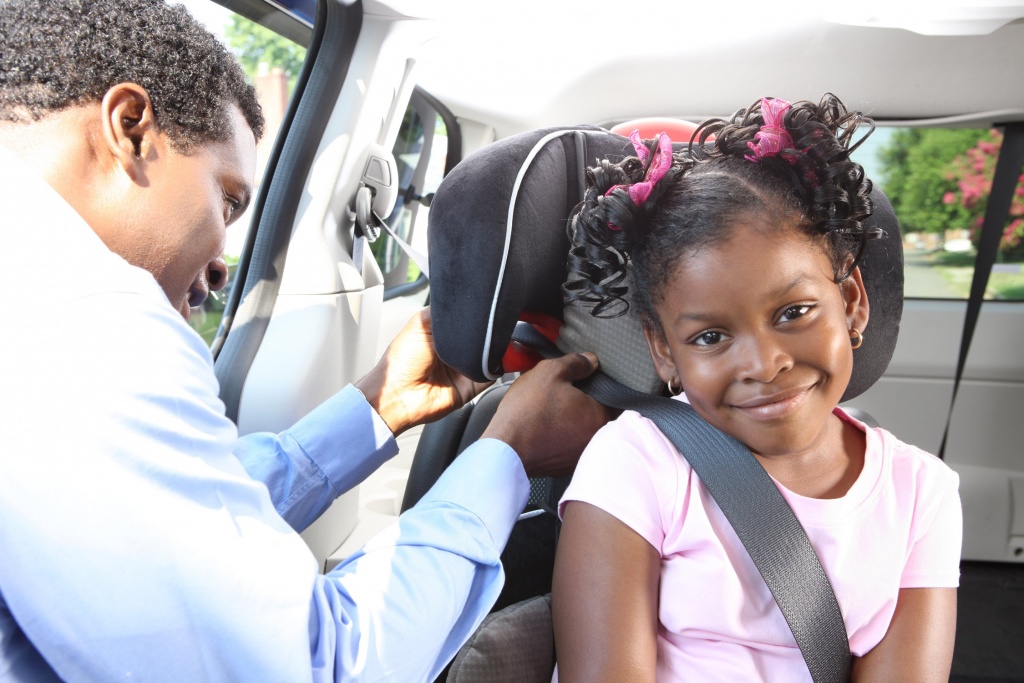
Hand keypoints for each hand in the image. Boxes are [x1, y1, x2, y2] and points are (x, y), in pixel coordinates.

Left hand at [356, 307, 491, 434]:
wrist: (397, 395)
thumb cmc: (400, 361)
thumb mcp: (421, 324)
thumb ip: (446, 312)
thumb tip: (472, 301)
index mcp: (444, 332)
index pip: (470, 317)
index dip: (479, 311)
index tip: (490, 304)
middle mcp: (457, 348)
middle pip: (484, 335)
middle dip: (492, 329)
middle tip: (498, 322)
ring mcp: (467, 367)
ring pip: (494, 353)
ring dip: (499, 347)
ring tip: (500, 338)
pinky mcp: (474, 385)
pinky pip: (494, 374)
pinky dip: (500, 366)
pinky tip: (499, 356)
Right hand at [481, 352, 613, 477]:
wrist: (504, 448)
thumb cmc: (528, 411)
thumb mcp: (550, 372)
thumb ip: (576, 363)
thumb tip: (591, 361)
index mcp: (600, 416)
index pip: (612, 396)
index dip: (598, 384)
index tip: (584, 379)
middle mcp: (595, 440)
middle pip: (597, 414)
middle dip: (583, 403)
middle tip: (564, 393)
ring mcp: (579, 456)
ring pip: (581, 431)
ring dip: (571, 420)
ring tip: (551, 410)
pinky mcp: (562, 466)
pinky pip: (566, 445)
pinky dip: (559, 436)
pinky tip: (543, 427)